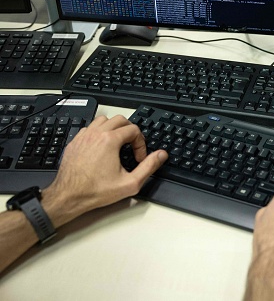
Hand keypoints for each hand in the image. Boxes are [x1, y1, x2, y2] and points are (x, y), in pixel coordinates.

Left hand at [42, 115, 167, 225]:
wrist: (69, 197)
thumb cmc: (95, 191)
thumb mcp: (130, 183)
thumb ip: (149, 167)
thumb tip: (161, 155)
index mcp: (110, 141)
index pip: (133, 130)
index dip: (141, 143)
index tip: (138, 157)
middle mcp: (96, 134)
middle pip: (119, 119)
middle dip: (130, 131)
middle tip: (132, 146)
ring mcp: (83, 137)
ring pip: (103, 120)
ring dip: (114, 128)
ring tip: (118, 143)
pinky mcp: (74, 142)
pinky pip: (89, 128)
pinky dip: (98, 132)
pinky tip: (101, 146)